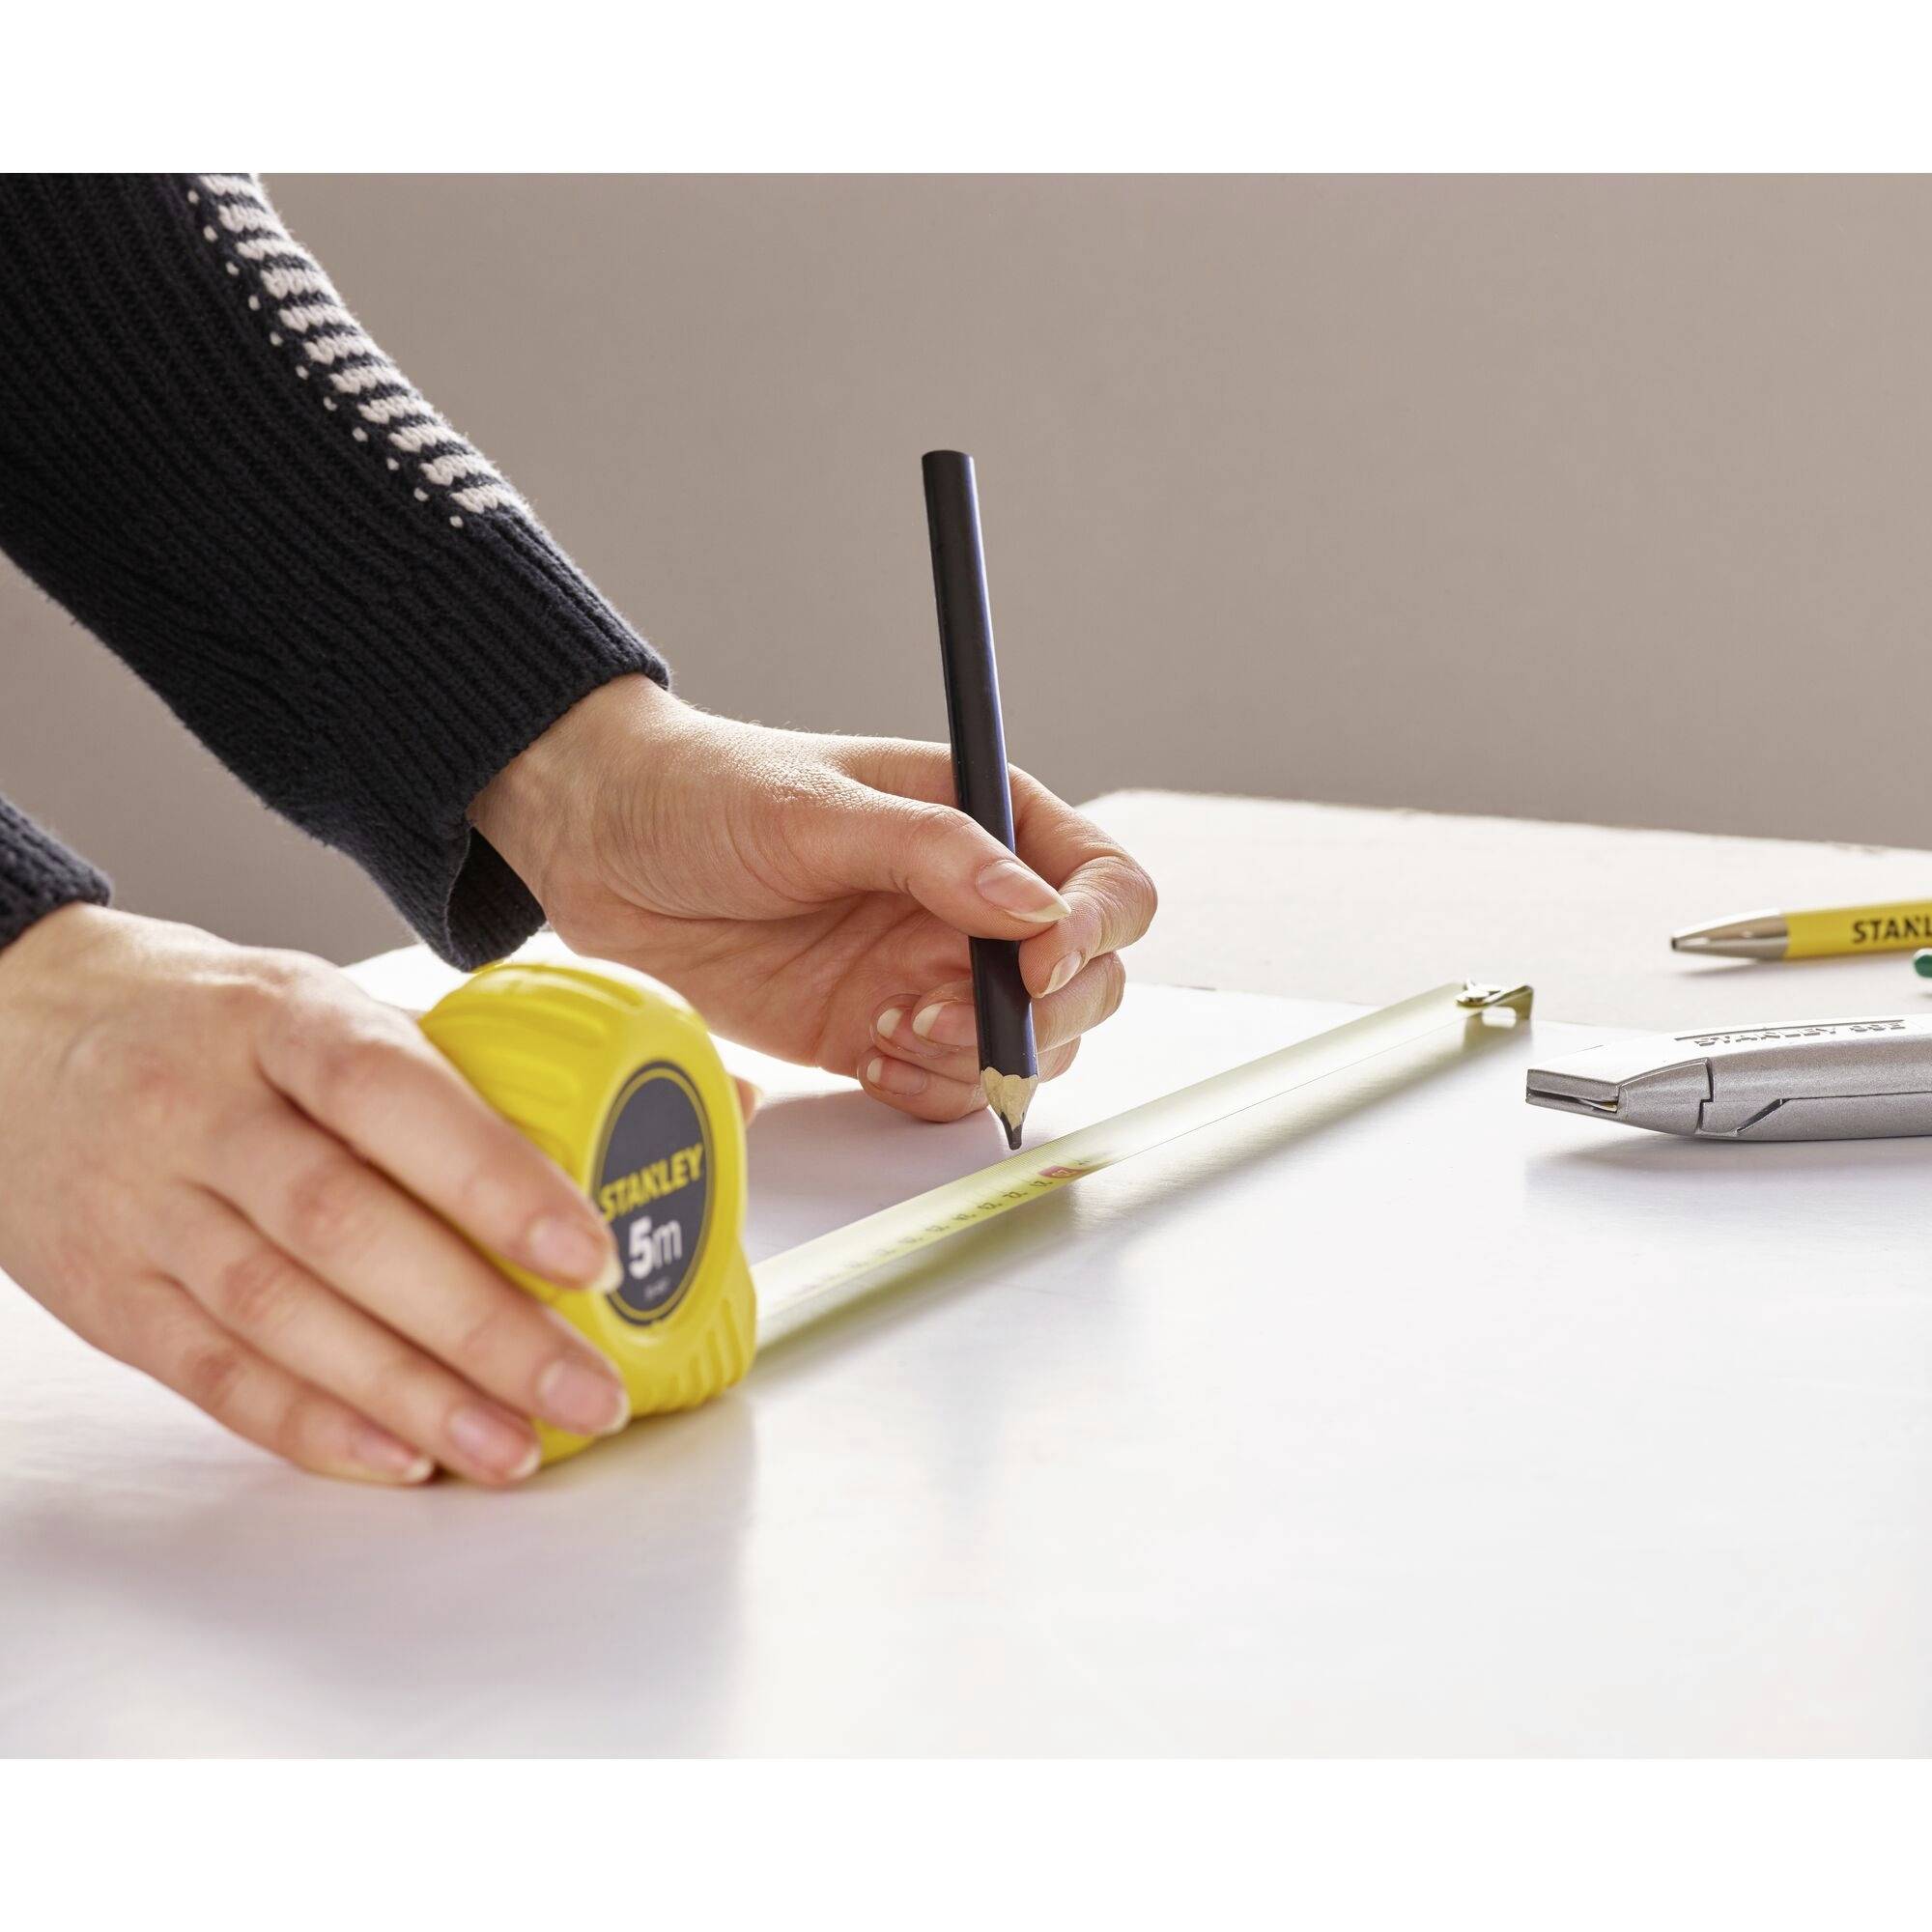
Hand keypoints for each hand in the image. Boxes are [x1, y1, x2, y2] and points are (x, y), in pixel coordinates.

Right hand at [0, 905, 632, 1484]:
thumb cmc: (212, 1018)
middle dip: (479, 1324)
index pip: (387, 1094)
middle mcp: (203, 1111)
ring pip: (282, 1316)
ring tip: (517, 1447)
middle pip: (343, 1226)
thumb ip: (489, 1060)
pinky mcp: (113, 1294)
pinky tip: (403, 1459)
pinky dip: (313, 1427)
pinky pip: (213, 1375)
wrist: (11, 1026)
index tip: (586, 1251)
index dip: (491, 1177)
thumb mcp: (327, 998)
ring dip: (412, 1396)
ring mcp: (146, 1207)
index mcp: (279, 1018)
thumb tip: (713, 1089)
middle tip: (584, 1388)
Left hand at [472, 676, 1157, 1121]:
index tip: (1036, 964)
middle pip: (1086, 982)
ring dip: (975, 1057)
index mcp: (984, 821)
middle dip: (1038, 1014)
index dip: (1092, 931)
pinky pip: (948, 1087)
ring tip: (891, 1024)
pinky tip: (869, 1052)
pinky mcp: (879, 1031)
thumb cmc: (705, 792)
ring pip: (1025, 1048)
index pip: (1102, 884)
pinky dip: (927, 1088)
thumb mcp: (816, 808)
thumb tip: (1036, 906)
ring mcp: (929, 973)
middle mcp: (972, 904)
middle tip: (945, 1011)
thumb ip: (933, 853)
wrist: (599, 846)